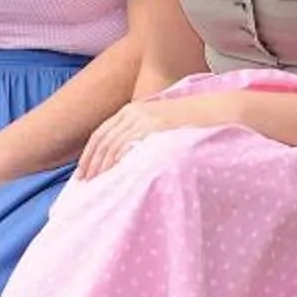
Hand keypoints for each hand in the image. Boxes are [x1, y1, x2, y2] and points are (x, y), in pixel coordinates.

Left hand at [77, 93, 241, 180]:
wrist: (213, 112)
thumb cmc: (187, 124)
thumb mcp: (159, 124)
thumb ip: (141, 135)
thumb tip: (126, 159)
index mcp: (131, 111)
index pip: (101, 134)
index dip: (89, 155)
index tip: (83, 174)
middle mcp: (133, 114)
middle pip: (103, 141)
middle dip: (92, 164)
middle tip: (85, 185)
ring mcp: (144, 120)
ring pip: (113, 146)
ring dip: (102, 166)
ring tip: (97, 185)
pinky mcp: (154, 128)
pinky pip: (129, 146)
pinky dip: (118, 162)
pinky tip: (115, 176)